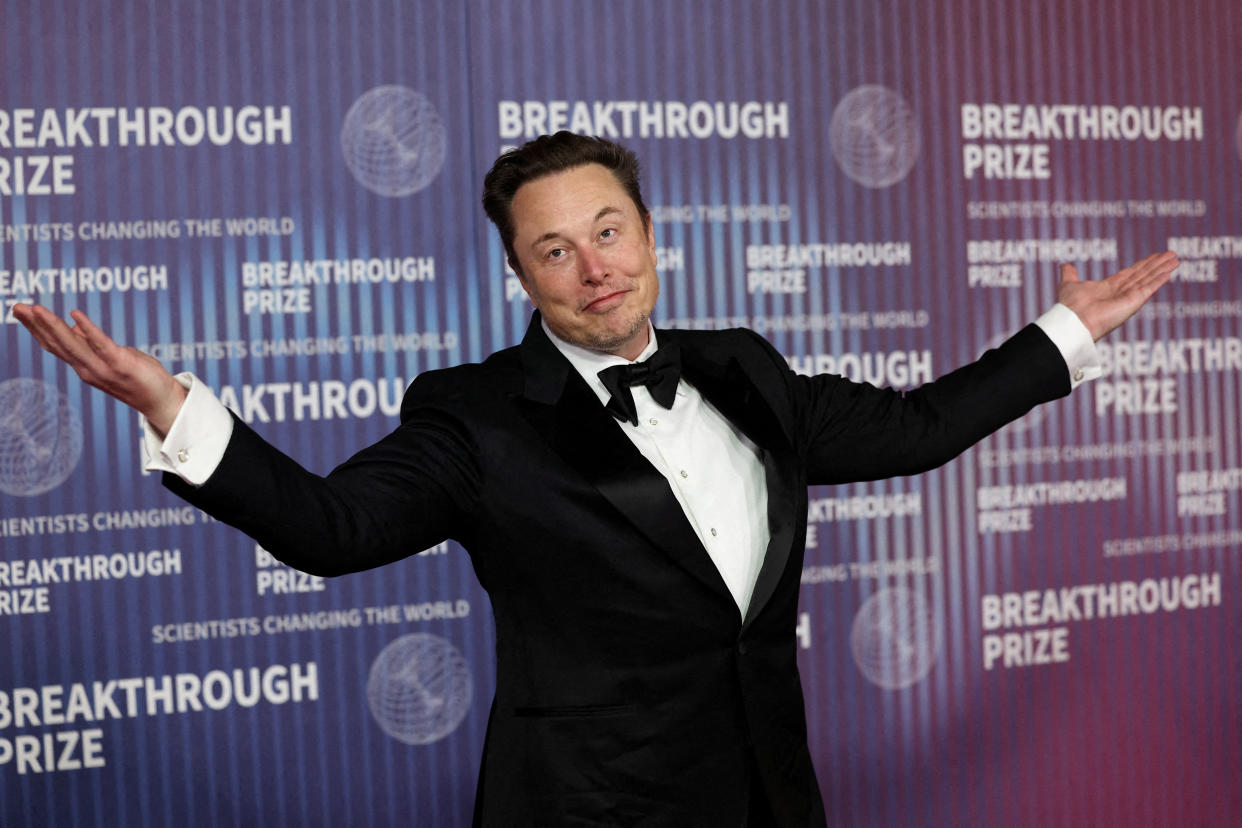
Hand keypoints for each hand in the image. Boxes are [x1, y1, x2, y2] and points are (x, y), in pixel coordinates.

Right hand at [12, 304, 186, 433]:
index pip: (53, 345)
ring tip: (36, 309)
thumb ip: (90, 343)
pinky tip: (75, 314)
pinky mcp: (120, 364)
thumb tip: (71, 325)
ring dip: (53, 326)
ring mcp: (103, 368)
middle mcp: (87, 369)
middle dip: (36, 325)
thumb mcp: (110, 356)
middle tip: (17, 307)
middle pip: (56, 344)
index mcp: (83, 366)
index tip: (19, 311)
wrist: (161, 401)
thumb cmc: (137, 376)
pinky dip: (87, 329)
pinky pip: (101, 344)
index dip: (35, 328)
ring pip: (72, 344)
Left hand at [1056, 250, 1178, 340]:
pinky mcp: (1134, 301)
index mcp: (1108, 288)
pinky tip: (1169, 272)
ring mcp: (1129, 297)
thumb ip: (1069, 275)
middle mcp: (1120, 293)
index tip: (1154, 256)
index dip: (1142, 265)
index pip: (1130, 273)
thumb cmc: (1070, 306)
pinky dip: (1159, 280)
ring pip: (1148, 279)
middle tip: (1171, 254)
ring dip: (1162, 268)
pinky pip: (1149, 288)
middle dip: (1156, 264)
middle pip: (1143, 274)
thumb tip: (1065, 265)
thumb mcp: (1068, 285)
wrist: (1074, 321)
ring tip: (1175, 259)